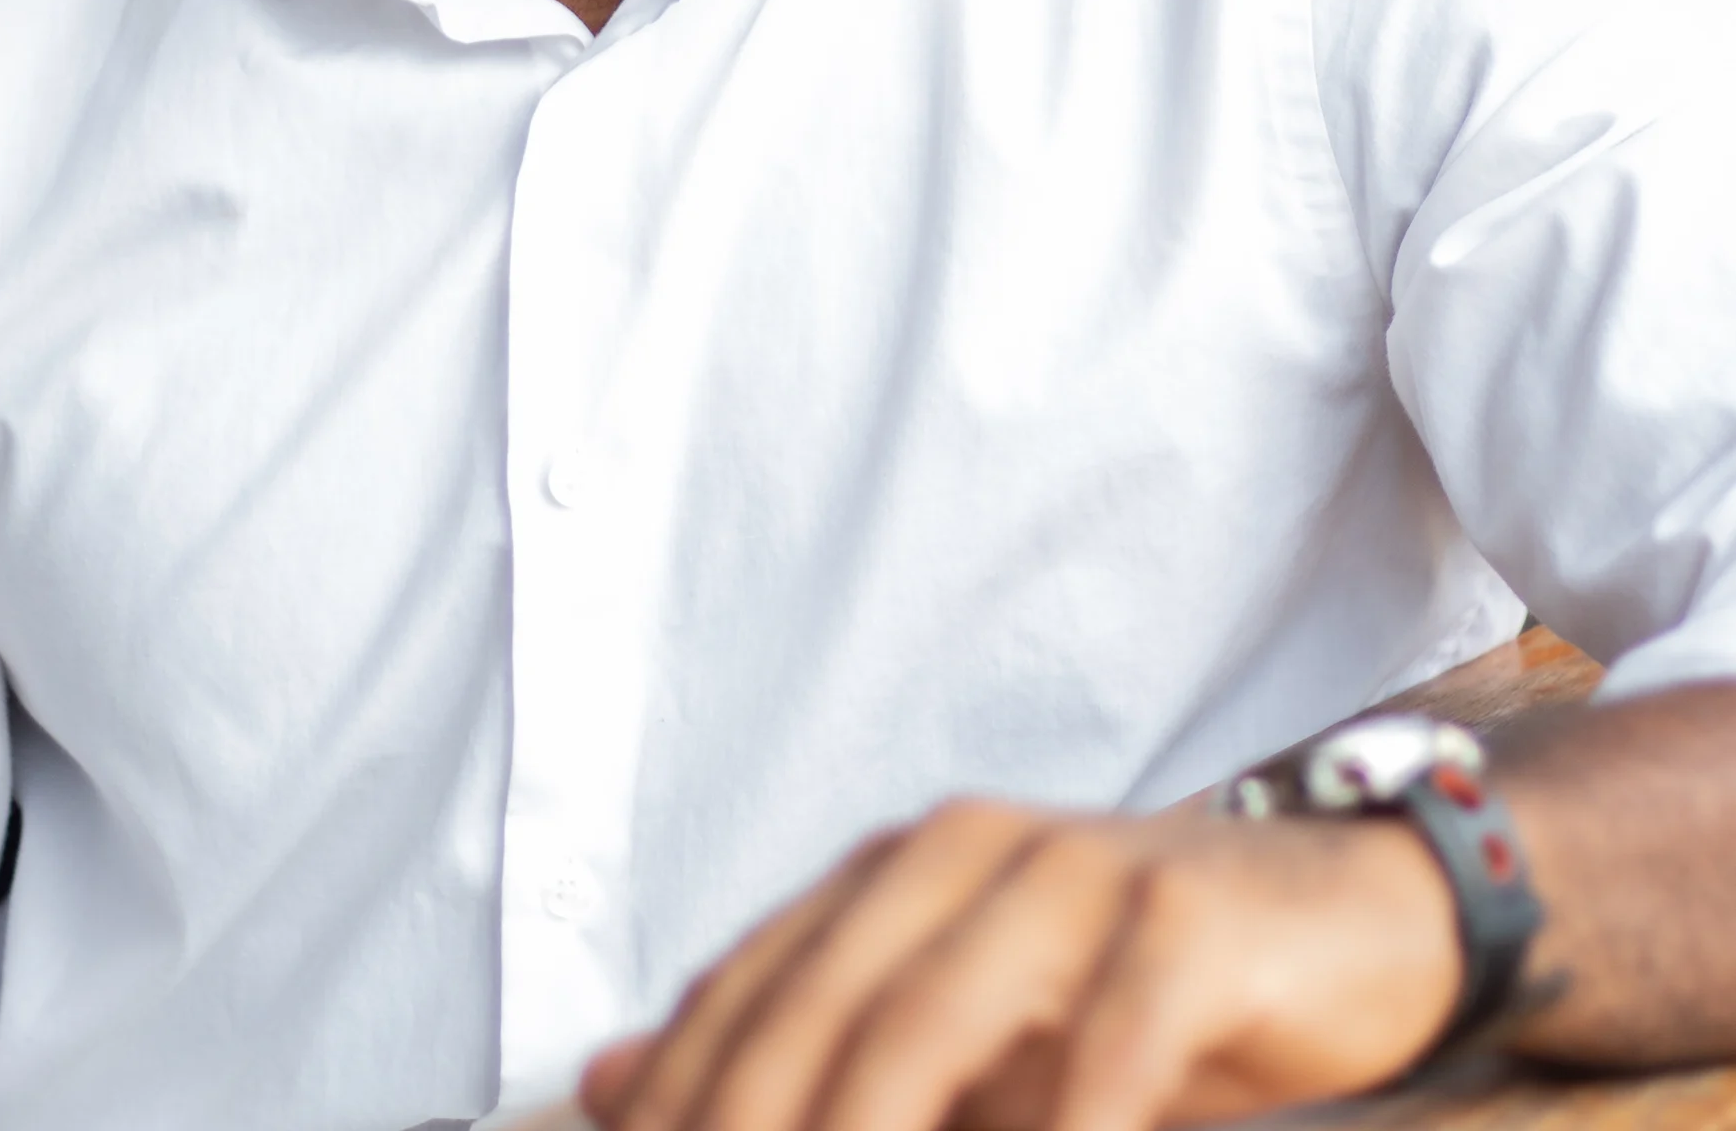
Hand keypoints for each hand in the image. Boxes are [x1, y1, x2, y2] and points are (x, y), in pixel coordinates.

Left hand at [579, 797, 1462, 1130]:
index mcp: (895, 870)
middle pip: (817, 1015)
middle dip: (759, 1126)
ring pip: (924, 1022)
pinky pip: (1099, 1052)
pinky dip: (1063, 1129)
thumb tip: (605, 1078)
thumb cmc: (1137, 991)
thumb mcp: (960, 1025)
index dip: (685, 1098)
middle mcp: (965, 849)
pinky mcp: (1184, 919)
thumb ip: (800, 1049)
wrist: (1347, 917)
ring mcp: (1075, 873)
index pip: (745, 996)